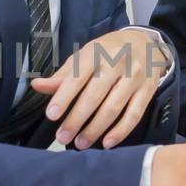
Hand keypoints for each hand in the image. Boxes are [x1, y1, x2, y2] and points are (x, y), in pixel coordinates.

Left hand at [30, 27, 172, 149]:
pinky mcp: (148, 90)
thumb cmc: (108, 52)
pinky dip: (121, 131)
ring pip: (113, 107)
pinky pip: (134, 114)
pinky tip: (107, 143)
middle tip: (62, 138)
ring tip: (80, 143)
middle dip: (76, 119)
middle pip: (94, 95)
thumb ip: (63, 74)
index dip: (63, 97)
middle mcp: (116, 63)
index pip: (77, 77)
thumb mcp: (85, 56)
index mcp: (96, 53)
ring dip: (95, 129)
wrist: (145, 42)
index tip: (51, 115)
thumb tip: (37, 86)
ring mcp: (135, 76)